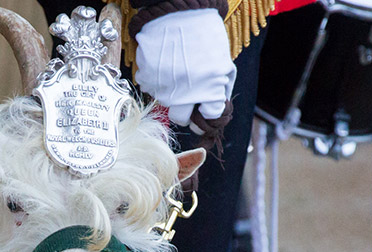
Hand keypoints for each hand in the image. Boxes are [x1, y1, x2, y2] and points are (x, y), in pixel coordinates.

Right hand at [133, 9, 235, 131]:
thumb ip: (222, 89)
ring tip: (176, 70)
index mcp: (211, 88)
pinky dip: (156, 80)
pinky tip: (163, 64)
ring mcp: (163, 87)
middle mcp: (186, 92)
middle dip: (184, 111)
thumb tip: (214, 110)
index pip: (209, 117)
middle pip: (181, 119)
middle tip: (186, 97)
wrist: (179, 12)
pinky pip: (149, 88)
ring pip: (163, 102)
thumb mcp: (224, 62)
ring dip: (170, 92)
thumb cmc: (205, 35)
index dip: (207, 113)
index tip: (205, 107)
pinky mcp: (147, 78)